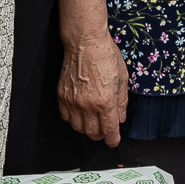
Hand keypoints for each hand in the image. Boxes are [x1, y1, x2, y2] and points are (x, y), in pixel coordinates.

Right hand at [58, 31, 128, 146]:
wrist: (85, 43)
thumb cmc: (105, 56)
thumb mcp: (122, 78)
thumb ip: (122, 101)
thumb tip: (121, 117)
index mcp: (105, 101)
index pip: (109, 130)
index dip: (112, 139)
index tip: (113, 141)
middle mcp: (87, 105)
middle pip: (92, 133)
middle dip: (101, 135)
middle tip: (105, 130)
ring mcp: (72, 102)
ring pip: (78, 128)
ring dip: (87, 129)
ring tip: (93, 123)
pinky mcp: (62, 96)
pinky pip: (66, 117)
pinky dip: (73, 120)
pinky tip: (80, 114)